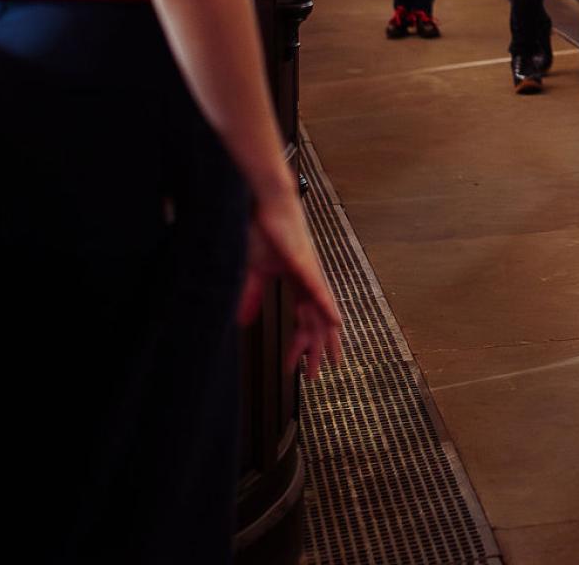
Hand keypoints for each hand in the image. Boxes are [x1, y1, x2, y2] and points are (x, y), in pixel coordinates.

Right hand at [240, 186, 343, 378]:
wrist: (266, 203)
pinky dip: (327, 307)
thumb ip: (251, 296)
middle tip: (315, 375)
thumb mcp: (254, 271)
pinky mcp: (304, 263)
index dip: (303, 343)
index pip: (305, 319)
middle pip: (317, 322)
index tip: (299, 365)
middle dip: (317, 349)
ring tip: (331, 360)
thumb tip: (243, 320)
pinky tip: (335, 323)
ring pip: (322, 311)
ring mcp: (309, 272)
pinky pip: (318, 290)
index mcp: (298, 283)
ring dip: (326, 337)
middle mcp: (309, 280)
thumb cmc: (263, 231)